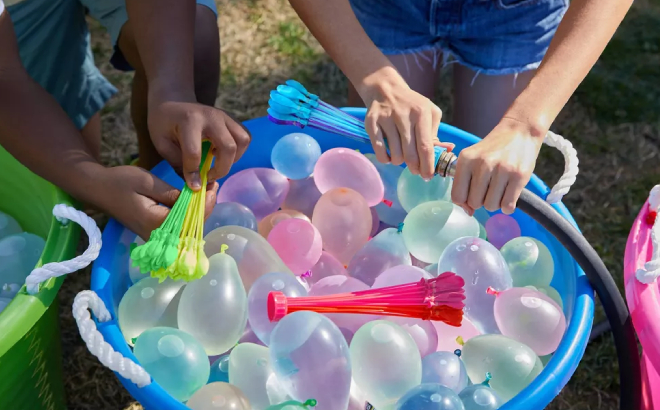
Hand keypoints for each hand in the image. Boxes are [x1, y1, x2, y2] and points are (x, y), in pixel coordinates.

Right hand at [92, 166, 217, 239]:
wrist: (98, 189)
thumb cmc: (121, 182)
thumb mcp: (148, 182)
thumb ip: (172, 193)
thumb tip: (195, 197)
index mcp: (156, 224)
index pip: (190, 218)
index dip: (206, 203)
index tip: (213, 186)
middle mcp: (158, 235)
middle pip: (192, 226)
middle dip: (205, 206)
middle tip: (213, 185)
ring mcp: (157, 236)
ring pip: (187, 227)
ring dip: (198, 209)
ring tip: (206, 189)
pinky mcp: (156, 232)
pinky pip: (178, 226)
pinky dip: (189, 213)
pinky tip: (194, 198)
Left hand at [147, 100, 250, 189]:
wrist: (173, 100)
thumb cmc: (164, 123)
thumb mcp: (161, 143)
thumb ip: (177, 162)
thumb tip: (195, 185)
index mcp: (189, 120)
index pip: (195, 153)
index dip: (194, 174)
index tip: (193, 186)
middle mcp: (212, 116)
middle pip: (228, 147)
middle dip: (221, 169)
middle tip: (208, 176)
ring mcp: (225, 116)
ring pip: (243, 141)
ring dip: (234, 158)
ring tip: (218, 162)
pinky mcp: (232, 119)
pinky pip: (245, 136)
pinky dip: (239, 150)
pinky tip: (223, 153)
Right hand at [359, 76, 451, 179]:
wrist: (386, 89)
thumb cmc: (412, 105)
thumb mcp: (429, 112)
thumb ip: (436, 133)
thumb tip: (445, 151)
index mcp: (421, 113)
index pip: (425, 146)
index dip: (427, 164)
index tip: (428, 176)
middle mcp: (403, 115)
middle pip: (410, 153)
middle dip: (415, 168)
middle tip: (416, 171)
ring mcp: (386, 118)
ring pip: (395, 154)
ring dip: (399, 162)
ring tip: (401, 157)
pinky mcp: (371, 123)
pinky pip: (380, 151)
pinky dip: (385, 159)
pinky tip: (389, 156)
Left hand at [451, 118, 544, 215]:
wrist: (520, 131)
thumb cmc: (493, 149)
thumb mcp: (472, 158)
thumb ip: (465, 183)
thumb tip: (468, 212)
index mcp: (466, 159)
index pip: (457, 196)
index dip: (463, 202)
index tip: (471, 197)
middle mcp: (482, 164)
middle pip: (474, 203)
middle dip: (480, 201)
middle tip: (488, 190)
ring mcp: (502, 170)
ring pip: (491, 206)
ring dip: (495, 203)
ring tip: (499, 190)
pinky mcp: (519, 176)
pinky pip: (507, 206)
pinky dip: (507, 206)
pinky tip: (508, 195)